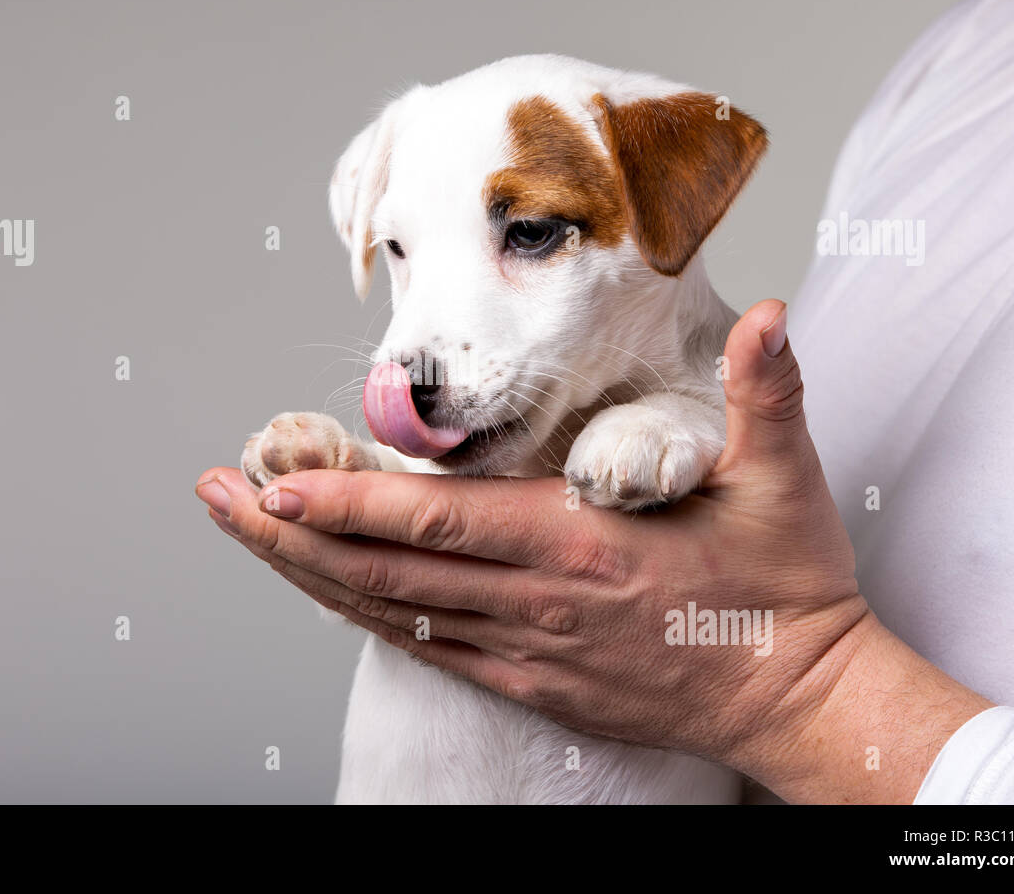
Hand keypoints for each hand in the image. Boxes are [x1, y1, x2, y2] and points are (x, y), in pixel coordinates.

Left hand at [197, 300, 990, 801]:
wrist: (796, 695)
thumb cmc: (783, 587)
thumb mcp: (782, 480)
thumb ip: (762, 394)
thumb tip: (766, 318)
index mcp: (578, 547)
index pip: (439, 526)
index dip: (348, 507)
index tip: (277, 483)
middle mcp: (535, 604)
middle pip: (384, 573)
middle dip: (290, 536)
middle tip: (218, 496)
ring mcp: (526, 651)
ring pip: (391, 615)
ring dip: (308, 575)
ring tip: (245, 532)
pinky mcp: (531, 683)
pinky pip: (428, 649)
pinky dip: (365, 617)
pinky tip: (323, 593)